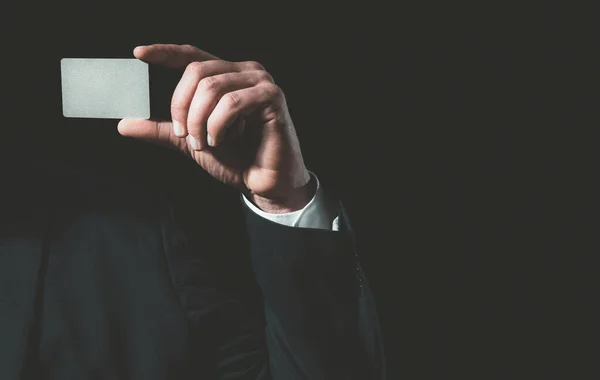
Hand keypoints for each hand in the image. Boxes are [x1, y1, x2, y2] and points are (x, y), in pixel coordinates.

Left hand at [118, 44, 313, 212]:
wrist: (263, 182)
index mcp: (225, 77)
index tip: (139, 54)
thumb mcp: (191, 142)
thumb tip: (124, 124)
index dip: (165, 52)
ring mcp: (259, 82)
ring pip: (212, 87)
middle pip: (197, 70)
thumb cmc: (236, 159)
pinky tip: (221, 140)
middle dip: (181, 105)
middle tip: (184, 135)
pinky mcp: (272, 97)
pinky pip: (232, 103)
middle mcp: (243, 72)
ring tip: (205, 143)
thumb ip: (162, 130)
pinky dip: (218, 125)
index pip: (192, 56)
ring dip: (199, 120)